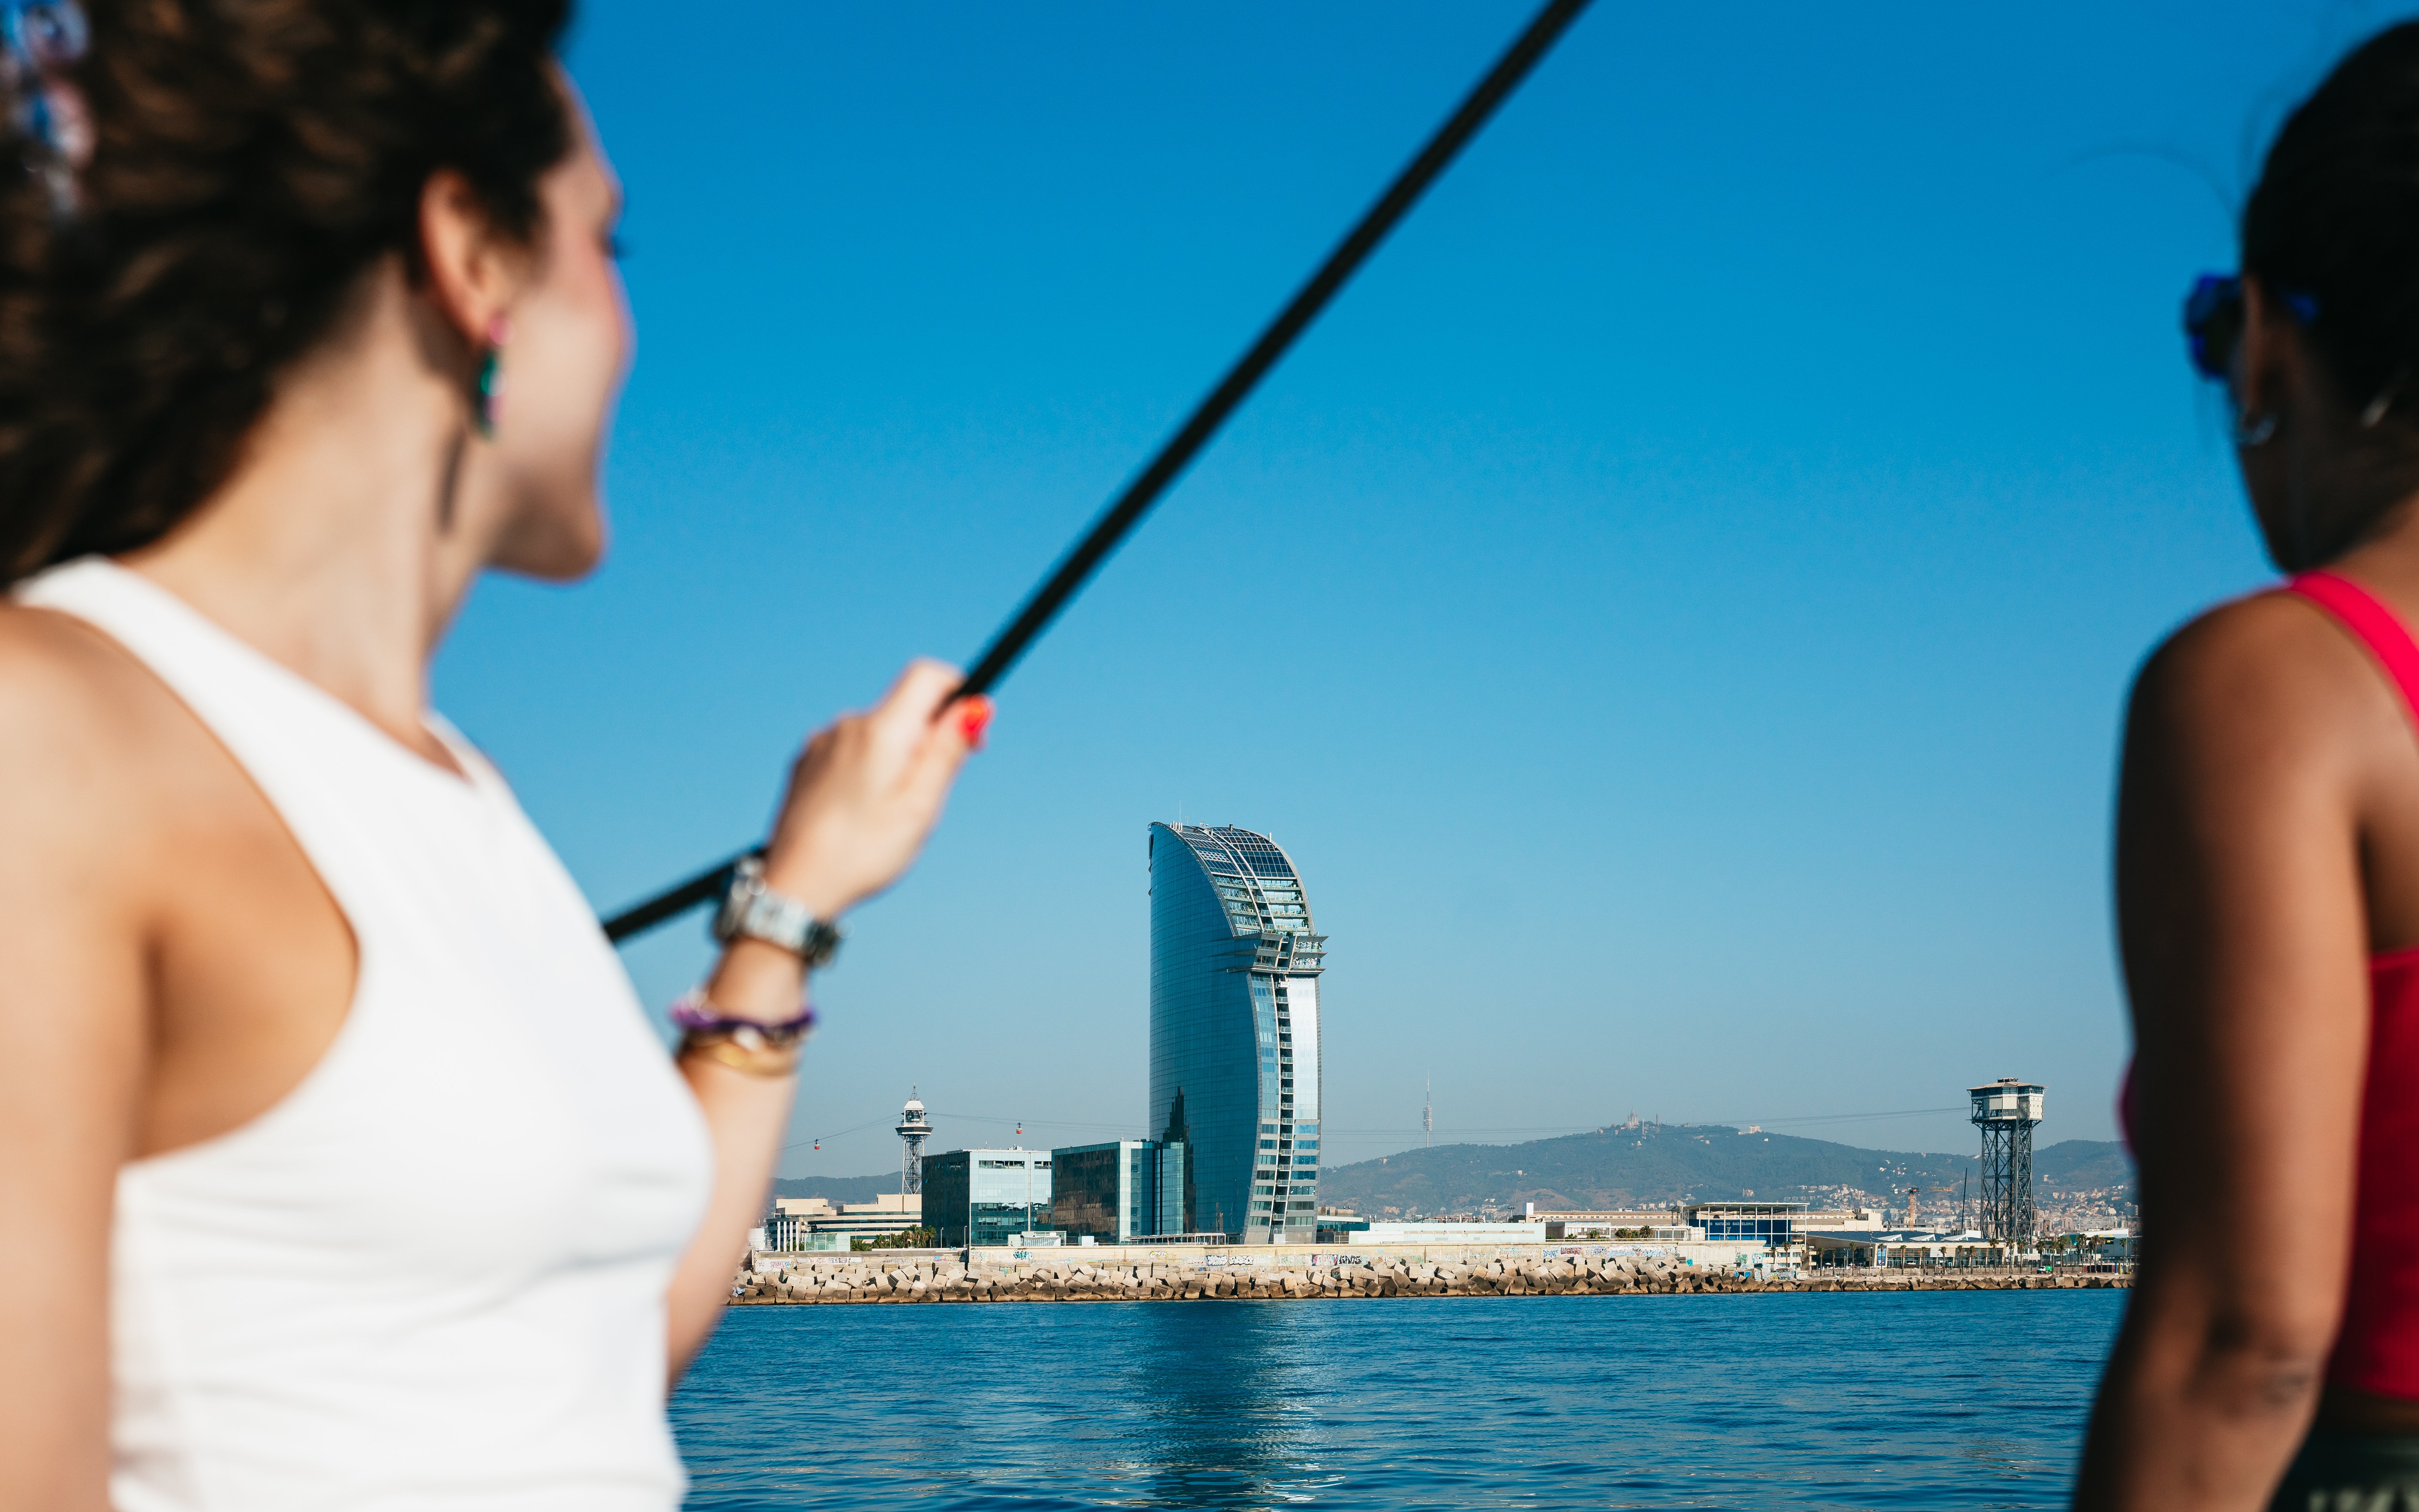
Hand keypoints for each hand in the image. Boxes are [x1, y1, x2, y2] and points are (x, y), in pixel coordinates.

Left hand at [757, 661, 988, 920]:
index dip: (957, 691)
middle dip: (927, 738)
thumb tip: (973, 707)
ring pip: (877, 733)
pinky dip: (866, 769)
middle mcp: (847, 725)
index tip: (970, 730)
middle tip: (927, 793)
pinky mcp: (805, 762)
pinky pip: (849, 750)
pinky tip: (859, 811)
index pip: (926, 676)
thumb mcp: (920, 806)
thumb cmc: (862, 852)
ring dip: (895, 758)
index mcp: (881, 731)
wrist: (794, 886)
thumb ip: (946, 751)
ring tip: (886, 812)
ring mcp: (821, 742)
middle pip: (903, 708)